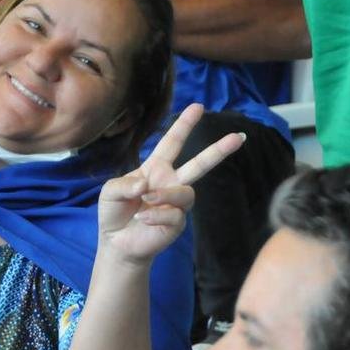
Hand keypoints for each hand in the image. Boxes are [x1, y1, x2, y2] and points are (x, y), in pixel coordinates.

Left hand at [97, 104, 244, 265]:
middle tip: (239, 136)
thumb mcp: (110, 192)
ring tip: (147, 200)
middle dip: (219, 150)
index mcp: (156, 168)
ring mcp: (176, 204)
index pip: (173, 142)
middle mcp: (171, 183)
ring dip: (165, 196)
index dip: (184, 124)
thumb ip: (124, 184)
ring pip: (187, 193)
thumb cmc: (114, 213)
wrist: (117, 243)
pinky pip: (174, 215)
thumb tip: (145, 185)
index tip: (198, 106)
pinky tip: (143, 219)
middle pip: (200, 164)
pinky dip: (156, 215)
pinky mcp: (178, 224)